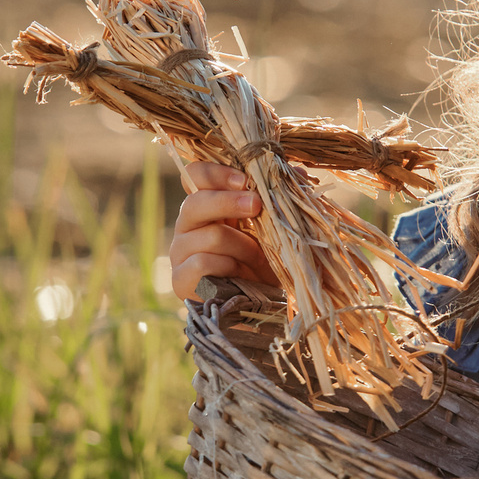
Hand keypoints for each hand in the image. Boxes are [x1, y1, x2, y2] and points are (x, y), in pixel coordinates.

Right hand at [169, 160, 280, 297]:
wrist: (257, 308)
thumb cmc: (263, 263)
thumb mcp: (272, 228)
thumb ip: (278, 198)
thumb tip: (298, 170)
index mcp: (207, 206)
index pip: (195, 176)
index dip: (216, 173)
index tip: (245, 180)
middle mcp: (187, 225)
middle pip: (195, 203)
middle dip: (230, 202)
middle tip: (257, 205)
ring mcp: (180, 252)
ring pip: (209, 235)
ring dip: (242, 245)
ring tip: (258, 256)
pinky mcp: (180, 279)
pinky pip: (202, 263)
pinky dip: (228, 267)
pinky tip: (241, 274)